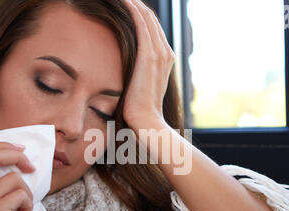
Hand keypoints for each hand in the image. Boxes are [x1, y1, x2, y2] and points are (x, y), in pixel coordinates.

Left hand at [122, 0, 175, 127]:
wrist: (146, 120)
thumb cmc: (139, 108)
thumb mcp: (140, 86)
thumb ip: (137, 73)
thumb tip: (124, 71)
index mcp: (165, 58)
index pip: (152, 28)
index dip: (139, 14)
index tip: (124, 5)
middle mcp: (166, 52)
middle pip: (150, 19)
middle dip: (136, 4)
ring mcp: (160, 52)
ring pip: (147, 17)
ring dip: (133, 3)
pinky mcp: (149, 55)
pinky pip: (141, 23)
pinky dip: (132, 9)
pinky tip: (123, 0)